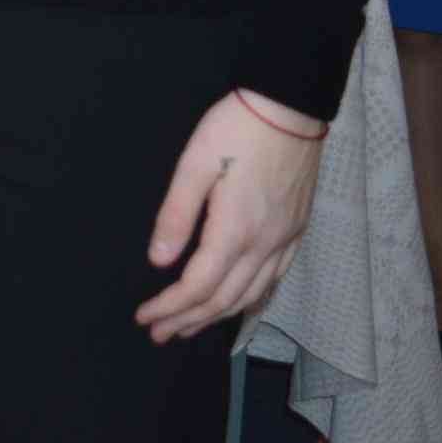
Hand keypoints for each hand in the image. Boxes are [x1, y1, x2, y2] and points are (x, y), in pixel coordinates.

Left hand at [135, 90, 322, 342]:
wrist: (290, 108)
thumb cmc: (237, 129)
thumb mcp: (194, 165)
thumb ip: (176, 215)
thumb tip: (159, 261)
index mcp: (235, 230)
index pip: (198, 286)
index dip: (170, 307)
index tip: (145, 317)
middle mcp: (265, 244)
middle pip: (224, 299)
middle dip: (188, 320)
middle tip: (159, 333)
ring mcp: (285, 239)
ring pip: (251, 294)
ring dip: (217, 315)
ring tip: (189, 326)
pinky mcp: (296, 230)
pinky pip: (274, 279)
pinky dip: (250, 299)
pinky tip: (238, 303)